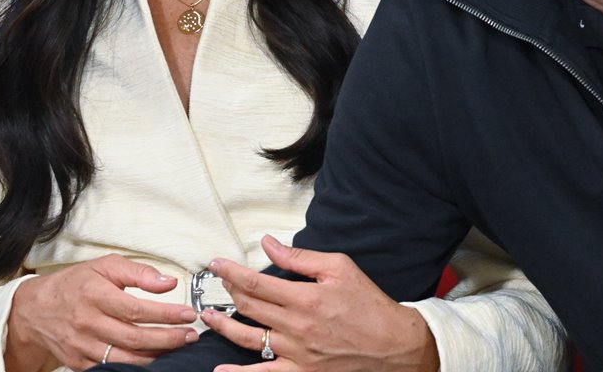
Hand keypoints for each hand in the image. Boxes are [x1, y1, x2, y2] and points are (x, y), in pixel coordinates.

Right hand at [5, 253, 199, 370]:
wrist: (35, 310)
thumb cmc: (75, 284)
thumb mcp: (105, 265)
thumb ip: (139, 272)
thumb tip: (169, 282)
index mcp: (96, 295)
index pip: (137, 309)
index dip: (167, 314)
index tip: (188, 314)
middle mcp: (88, 323)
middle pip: (135, 337)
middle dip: (168, 339)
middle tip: (190, 335)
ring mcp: (83, 346)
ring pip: (126, 358)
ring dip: (156, 356)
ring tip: (178, 348)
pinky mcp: (79, 363)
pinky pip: (111, 369)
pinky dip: (135, 367)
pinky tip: (153, 359)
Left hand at [204, 235, 438, 371]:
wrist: (393, 345)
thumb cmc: (369, 304)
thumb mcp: (339, 268)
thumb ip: (299, 257)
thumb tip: (269, 243)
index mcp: (305, 298)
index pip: (255, 282)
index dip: (230, 272)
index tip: (216, 264)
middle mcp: (296, 327)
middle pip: (249, 307)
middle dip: (228, 291)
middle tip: (219, 282)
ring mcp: (297, 354)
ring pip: (248, 339)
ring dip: (223, 326)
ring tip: (209, 316)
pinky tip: (220, 369)